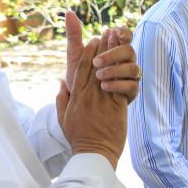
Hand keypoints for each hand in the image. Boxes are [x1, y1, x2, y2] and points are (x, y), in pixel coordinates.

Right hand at [57, 30, 127, 169]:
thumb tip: (61, 84)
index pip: (80, 70)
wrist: (94, 153)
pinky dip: (122, 72)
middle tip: (106, 34)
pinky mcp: (116, 107)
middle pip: (94, 66)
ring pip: (107, 72)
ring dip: (112, 55)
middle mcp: (88, 95)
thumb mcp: (63, 118)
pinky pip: (119, 85)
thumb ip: (61, 100)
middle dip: (100, 48)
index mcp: (75, 97)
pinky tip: (126, 62)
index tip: (91, 42)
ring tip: (117, 43)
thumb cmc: (79, 138)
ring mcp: (102, 100)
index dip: (86, 53)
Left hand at [64, 12, 140, 100]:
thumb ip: (74, 36)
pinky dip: (118, 85)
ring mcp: (129, 77)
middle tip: (96, 61)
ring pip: (134, 68)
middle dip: (113, 54)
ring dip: (115, 70)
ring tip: (98, 76)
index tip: (110, 32)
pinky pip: (132, 86)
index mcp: (115, 50)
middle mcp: (125, 62)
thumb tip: (69, 12)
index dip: (122, 32)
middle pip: (130, 50)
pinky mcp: (131, 92)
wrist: (80, 104)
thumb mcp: (75, 56)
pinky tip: (104, 86)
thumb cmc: (80, 78)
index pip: (126, 36)